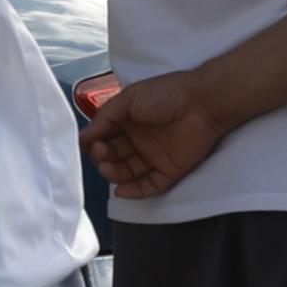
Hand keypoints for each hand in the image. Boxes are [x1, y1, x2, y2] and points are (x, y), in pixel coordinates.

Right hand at [83, 68, 228, 197]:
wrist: (202, 103)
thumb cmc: (165, 94)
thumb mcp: (128, 99)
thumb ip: (105, 117)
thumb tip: (84, 137)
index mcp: (129, 121)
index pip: (105, 137)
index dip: (94, 143)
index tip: (87, 145)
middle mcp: (140, 140)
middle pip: (114, 157)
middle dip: (102, 158)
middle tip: (100, 152)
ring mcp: (154, 157)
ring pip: (128, 173)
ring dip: (114, 174)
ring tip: (107, 167)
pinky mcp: (169, 171)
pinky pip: (149, 186)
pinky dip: (135, 192)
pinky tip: (121, 190)